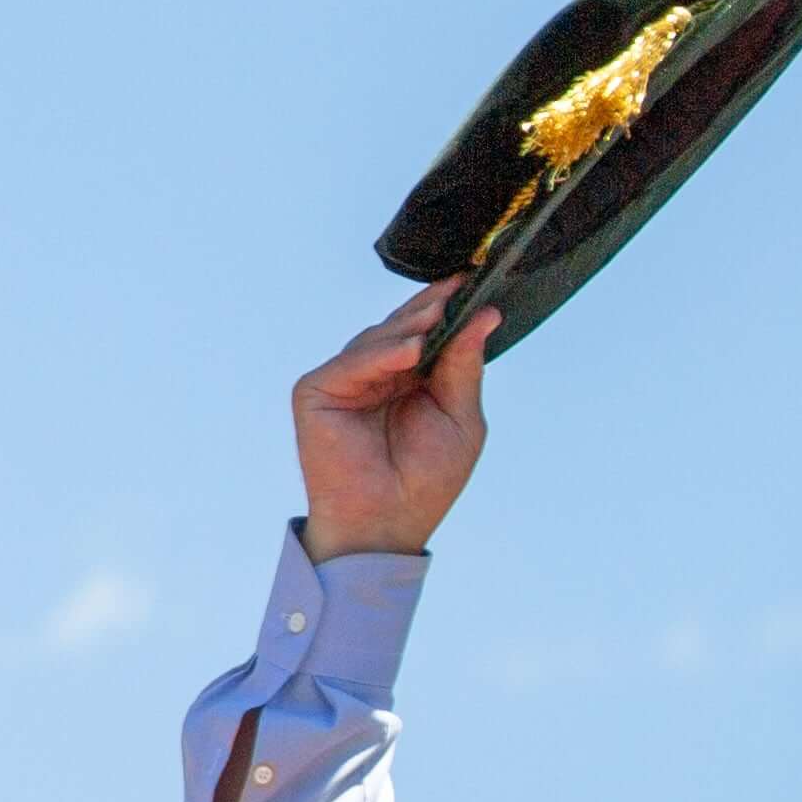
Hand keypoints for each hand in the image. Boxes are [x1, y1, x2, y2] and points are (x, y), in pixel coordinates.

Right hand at [295, 279, 493, 560]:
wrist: (389, 521)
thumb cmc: (425, 479)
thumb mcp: (460, 416)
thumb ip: (465, 366)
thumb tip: (484, 317)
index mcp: (411, 378)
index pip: (426, 332)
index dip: (447, 306)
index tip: (474, 279)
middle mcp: (376, 374)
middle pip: (401, 327)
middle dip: (430, 307)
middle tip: (458, 288)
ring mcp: (345, 380)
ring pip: (377, 339)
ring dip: (409, 326)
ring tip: (438, 318)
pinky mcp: (317, 391)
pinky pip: (351, 362)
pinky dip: (381, 355)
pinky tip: (411, 350)